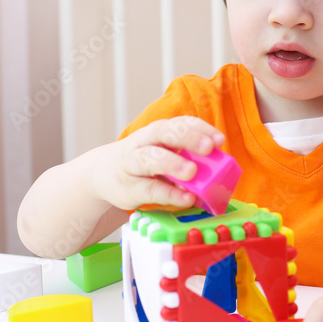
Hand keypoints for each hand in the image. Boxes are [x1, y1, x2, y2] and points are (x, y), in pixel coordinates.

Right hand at [86, 116, 225, 210]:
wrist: (103, 175)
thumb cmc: (144, 163)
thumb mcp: (165, 155)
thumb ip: (188, 159)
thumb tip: (217, 173)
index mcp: (158, 132)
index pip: (179, 123)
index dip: (200, 129)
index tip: (219, 140)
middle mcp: (144, 142)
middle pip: (163, 133)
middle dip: (187, 138)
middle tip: (208, 148)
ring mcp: (132, 165)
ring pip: (148, 158)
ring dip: (171, 163)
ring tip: (192, 172)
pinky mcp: (128, 189)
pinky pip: (149, 189)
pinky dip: (168, 194)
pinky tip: (186, 198)